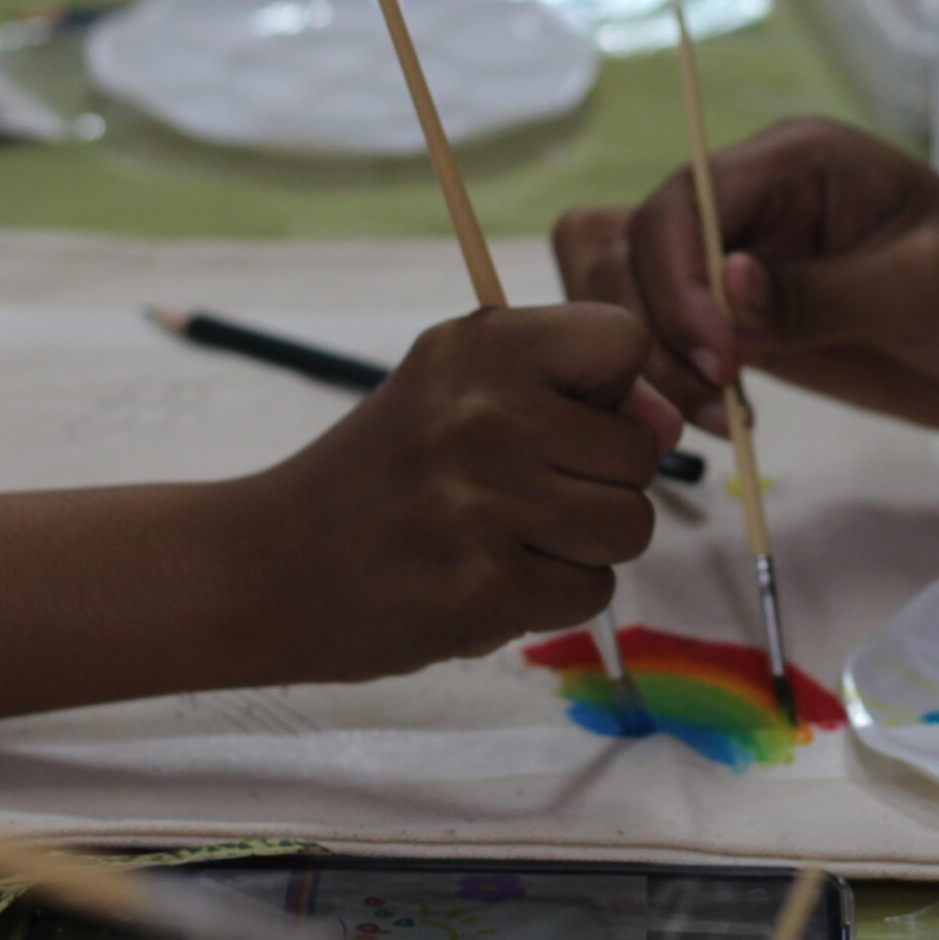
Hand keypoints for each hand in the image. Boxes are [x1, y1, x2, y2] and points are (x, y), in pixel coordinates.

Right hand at [255, 303, 668, 682]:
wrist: (267, 565)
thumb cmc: (383, 473)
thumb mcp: (455, 390)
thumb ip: (569, 391)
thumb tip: (672, 420)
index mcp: (480, 345)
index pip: (625, 341)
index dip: (609, 388)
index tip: (557, 416)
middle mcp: (484, 414)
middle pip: (640, 451)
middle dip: (598, 481)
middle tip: (518, 493)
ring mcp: (483, 504)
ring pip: (629, 526)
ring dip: (584, 545)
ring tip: (510, 537)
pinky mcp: (484, 589)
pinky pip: (591, 593)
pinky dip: (553, 598)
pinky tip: (487, 579)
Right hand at [553, 117, 938, 433]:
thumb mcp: (924, 288)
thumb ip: (818, 292)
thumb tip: (726, 287)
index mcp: (793, 162)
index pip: (682, 201)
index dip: (675, 277)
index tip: (718, 357)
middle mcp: (755, 205)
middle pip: (635, 244)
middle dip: (650, 323)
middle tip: (708, 401)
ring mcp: (748, 267)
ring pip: (637, 293)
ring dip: (648, 355)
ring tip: (705, 420)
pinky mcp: (753, 327)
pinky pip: (675, 342)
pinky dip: (670, 382)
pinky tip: (717, 424)